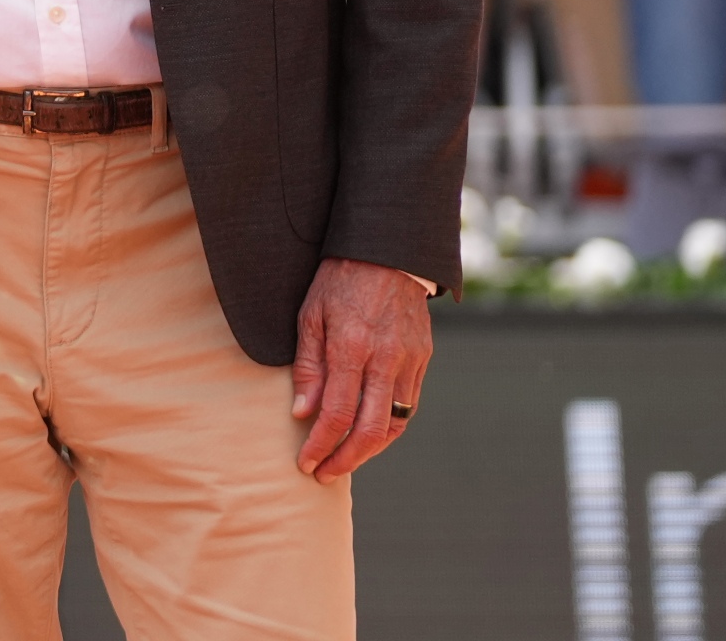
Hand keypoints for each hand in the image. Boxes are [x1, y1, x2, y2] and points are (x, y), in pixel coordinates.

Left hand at [290, 258, 430, 481]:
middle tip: (324, 473)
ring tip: (344, 460)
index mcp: (351, 345)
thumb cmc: (338, 281)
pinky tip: (369, 435)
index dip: (321, 445)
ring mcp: (409, 360)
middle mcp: (385, 357)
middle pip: (370, 429)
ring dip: (369, 450)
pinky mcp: (423, 359)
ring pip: (395, 423)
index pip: (337, 413)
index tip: (306, 463)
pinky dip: (388, 428)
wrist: (387, 252)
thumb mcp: (311, 314)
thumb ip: (308, 365)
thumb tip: (303, 412)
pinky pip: (408, 405)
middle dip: (345, 459)